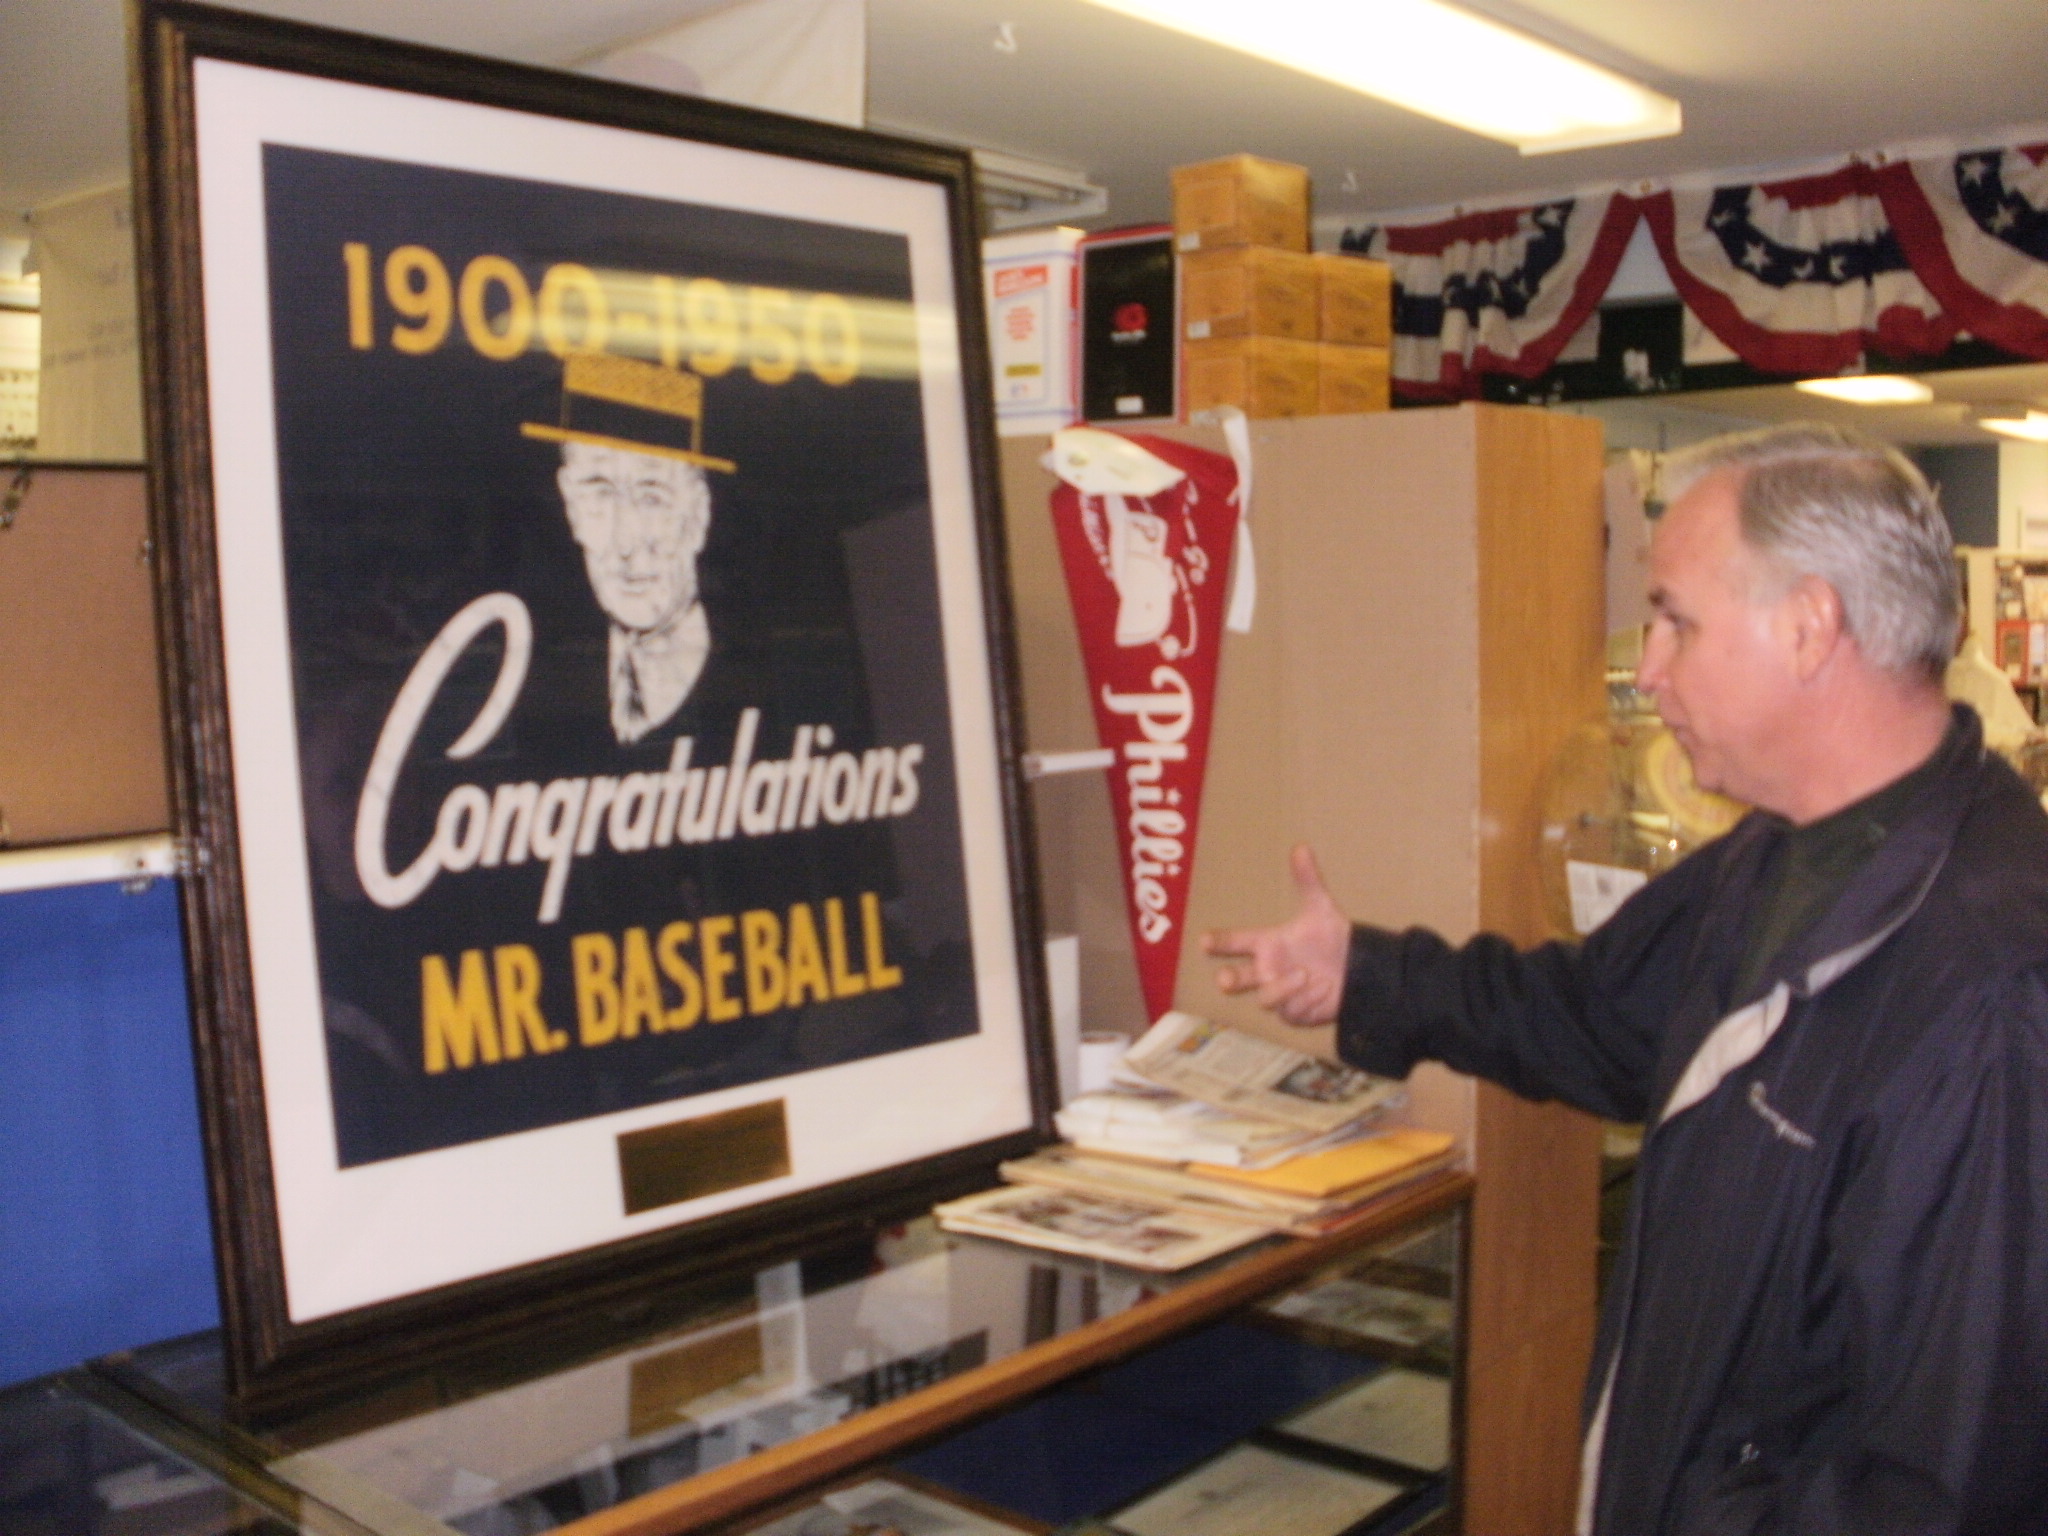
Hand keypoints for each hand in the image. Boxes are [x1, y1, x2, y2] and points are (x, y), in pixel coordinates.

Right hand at [1202, 844, 1350, 1026]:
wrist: (1356, 968)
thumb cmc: (1331, 939)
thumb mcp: (1320, 908)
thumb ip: (1308, 880)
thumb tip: (1301, 847)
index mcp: (1268, 943)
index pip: (1237, 942)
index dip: (1219, 942)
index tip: (1205, 940)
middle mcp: (1268, 969)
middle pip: (1237, 978)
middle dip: (1229, 979)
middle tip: (1225, 979)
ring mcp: (1280, 993)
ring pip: (1265, 998)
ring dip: (1282, 988)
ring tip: (1305, 974)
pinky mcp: (1295, 1012)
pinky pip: (1292, 1010)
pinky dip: (1307, 999)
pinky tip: (1324, 987)